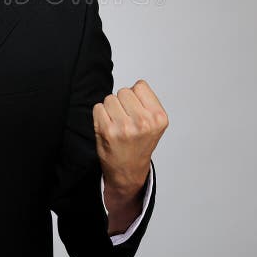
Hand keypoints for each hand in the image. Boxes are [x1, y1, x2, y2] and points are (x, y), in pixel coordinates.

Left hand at [93, 79, 167, 194]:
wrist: (127, 171)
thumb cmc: (139, 144)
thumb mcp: (155, 123)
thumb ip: (147, 102)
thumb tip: (134, 85)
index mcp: (159, 118)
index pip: (140, 86)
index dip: (136, 96)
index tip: (137, 110)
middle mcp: (144, 122)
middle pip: (124, 91)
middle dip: (122, 102)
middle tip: (126, 119)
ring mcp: (125, 127)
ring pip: (110, 98)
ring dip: (110, 108)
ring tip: (117, 124)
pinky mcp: (107, 131)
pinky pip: (98, 107)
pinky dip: (100, 115)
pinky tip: (108, 127)